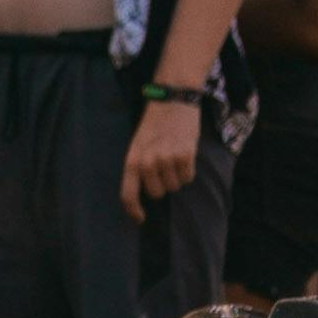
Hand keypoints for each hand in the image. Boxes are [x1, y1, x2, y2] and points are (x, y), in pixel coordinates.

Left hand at [120, 92, 199, 216]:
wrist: (172, 99)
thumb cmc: (155, 124)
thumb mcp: (138, 144)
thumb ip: (139, 167)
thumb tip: (146, 193)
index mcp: (132, 159)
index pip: (128, 194)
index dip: (134, 211)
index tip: (141, 218)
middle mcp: (148, 162)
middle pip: (157, 194)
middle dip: (162, 185)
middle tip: (165, 166)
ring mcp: (166, 159)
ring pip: (175, 186)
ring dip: (176, 176)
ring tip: (174, 155)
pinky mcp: (185, 155)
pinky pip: (188, 177)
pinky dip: (188, 170)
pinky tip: (185, 152)